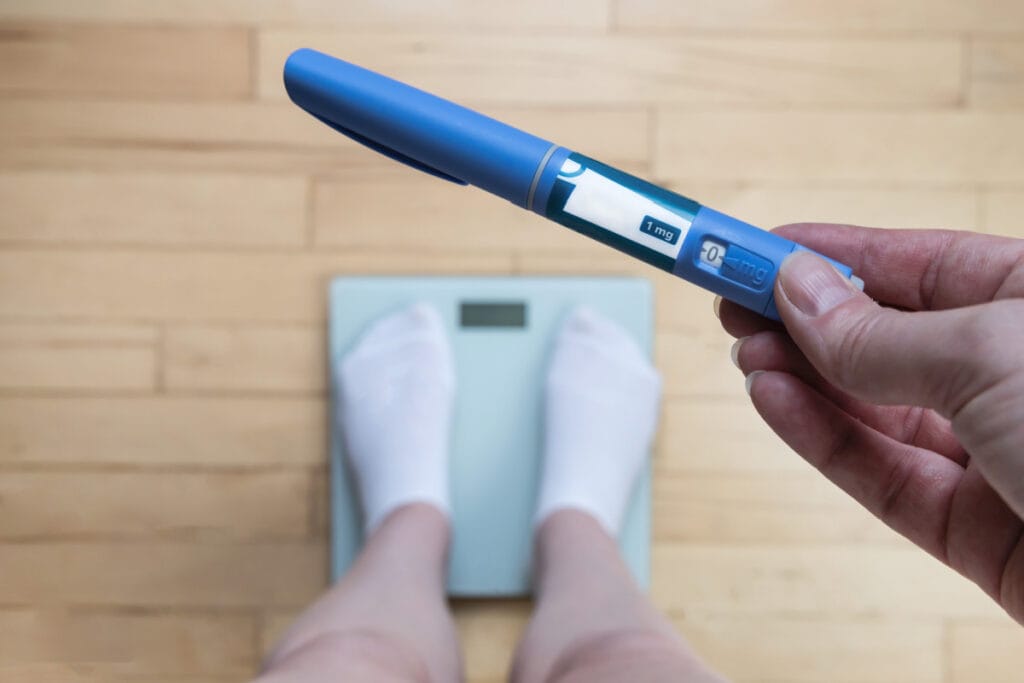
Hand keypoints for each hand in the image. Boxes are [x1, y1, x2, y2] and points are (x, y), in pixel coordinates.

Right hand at [718, 224, 1023, 622]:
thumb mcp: (992, 354)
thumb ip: (879, 332)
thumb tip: (800, 290)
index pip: (918, 265)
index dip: (833, 252)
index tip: (759, 246)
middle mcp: (1020, 376)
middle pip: (887, 336)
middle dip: (806, 317)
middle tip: (732, 298)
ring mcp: (997, 453)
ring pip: (874, 406)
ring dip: (802, 376)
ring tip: (744, 349)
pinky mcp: (975, 527)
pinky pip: (880, 471)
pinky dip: (819, 436)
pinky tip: (772, 399)